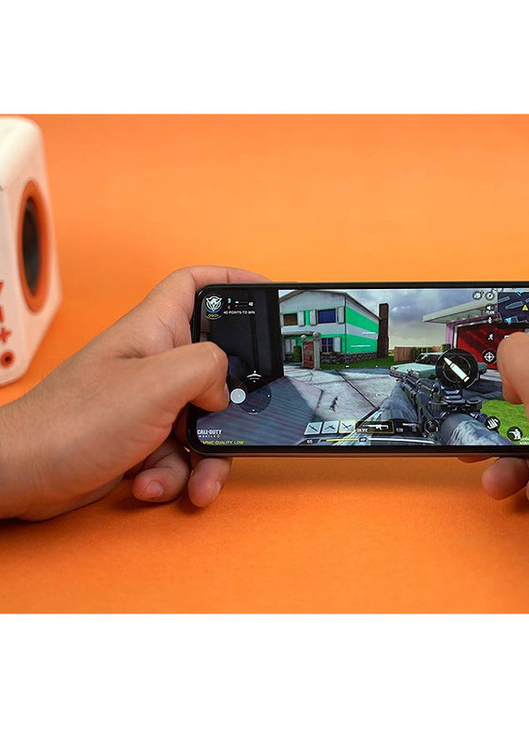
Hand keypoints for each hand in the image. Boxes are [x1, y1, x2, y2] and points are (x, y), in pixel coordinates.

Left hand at [0, 266, 265, 519]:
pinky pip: (182, 454)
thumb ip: (207, 367)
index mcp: (155, 332)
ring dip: (208, 457)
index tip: (267, 295)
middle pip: (217, 368)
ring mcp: (149, 403)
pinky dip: (176, 475)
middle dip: (234, 404)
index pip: (196, 285)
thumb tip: (224, 388)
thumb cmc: (73, 423)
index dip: (233, 282)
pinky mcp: (143, 439)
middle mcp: (155, 363)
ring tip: (198, 481)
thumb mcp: (156, 385)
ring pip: (205, 422)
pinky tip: (153, 484)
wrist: (22, 478)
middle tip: (247, 420)